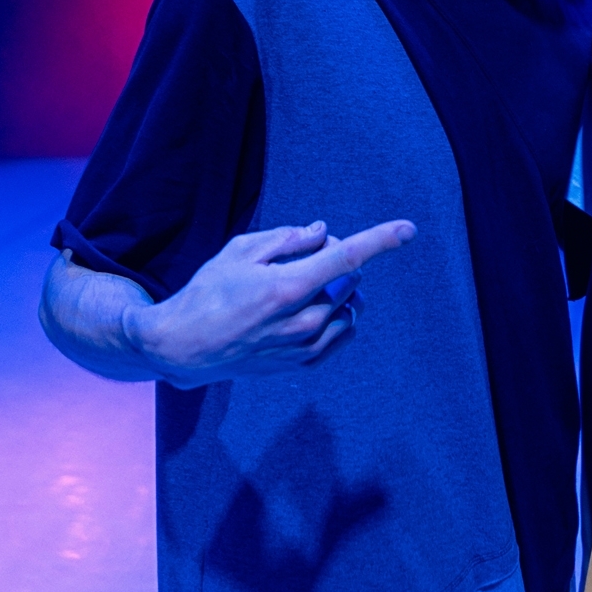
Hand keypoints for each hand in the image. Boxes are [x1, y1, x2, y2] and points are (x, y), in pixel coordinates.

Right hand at [123, 219, 414, 387]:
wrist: (184, 347)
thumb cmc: (208, 293)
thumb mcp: (239, 252)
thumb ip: (287, 239)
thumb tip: (323, 232)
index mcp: (287, 288)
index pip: (347, 258)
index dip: (381, 240)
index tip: (408, 228)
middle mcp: (303, 321)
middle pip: (350, 280)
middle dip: (336, 261)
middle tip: (302, 257)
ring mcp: (305, 346)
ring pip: (351, 308)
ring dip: (340, 291)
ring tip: (302, 286)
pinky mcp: (303, 364)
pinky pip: (343, 334)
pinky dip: (338, 316)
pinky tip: (312, 308)